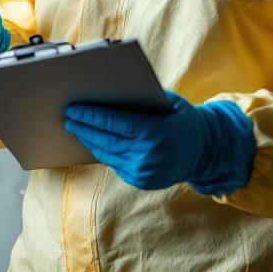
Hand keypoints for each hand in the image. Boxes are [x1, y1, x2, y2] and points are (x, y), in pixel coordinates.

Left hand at [64, 90, 254, 193]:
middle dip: (83, 128)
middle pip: (106, 140)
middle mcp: (149, 155)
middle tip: (67, 117)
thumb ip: (142, 97)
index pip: (115, 123)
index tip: (73, 109)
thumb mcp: (169, 102)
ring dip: (88, 141)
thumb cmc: (182, 118)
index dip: (91, 116)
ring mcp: (145, 172)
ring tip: (75, 127)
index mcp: (156, 132)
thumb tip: (106, 90)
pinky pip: (115, 164)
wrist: (205, 152)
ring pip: (108, 154)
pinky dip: (102, 152)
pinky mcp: (142, 181)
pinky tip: (91, 141)